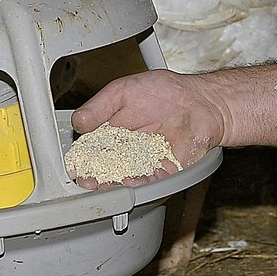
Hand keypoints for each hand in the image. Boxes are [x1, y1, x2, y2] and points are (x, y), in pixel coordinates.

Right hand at [68, 64, 276, 188]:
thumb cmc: (165, 91)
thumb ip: (100, 106)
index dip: (82, 158)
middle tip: (84, 180)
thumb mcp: (123, 90)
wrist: (201, 101)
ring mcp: (144, 161)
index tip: (74, 165)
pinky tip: (129, 183)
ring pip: (124, 177)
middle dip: (94, 176)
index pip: (92, 149)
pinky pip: (149, 180)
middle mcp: (127, 149)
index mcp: (113, 130)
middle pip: (106, 168)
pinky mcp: (163, 170)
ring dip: (113, 184)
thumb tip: (78, 121)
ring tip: (102, 185)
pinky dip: (139, 183)